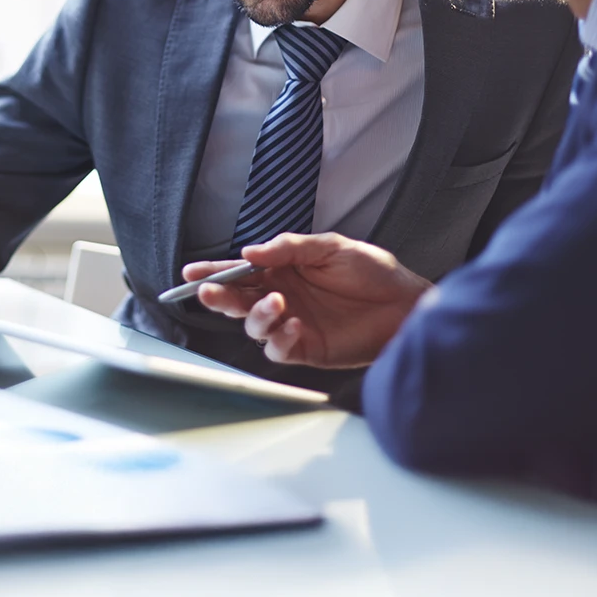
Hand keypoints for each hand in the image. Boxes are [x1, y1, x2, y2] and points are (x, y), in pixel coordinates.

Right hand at [182, 232, 430, 368]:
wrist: (404, 303)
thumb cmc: (372, 270)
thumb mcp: (331, 246)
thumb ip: (290, 248)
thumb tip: (251, 251)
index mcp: (283, 270)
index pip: (241, 271)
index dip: (214, 271)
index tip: (191, 272)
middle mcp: (282, 297)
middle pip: (238, 301)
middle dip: (219, 297)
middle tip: (209, 292)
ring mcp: (292, 323)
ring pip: (254, 327)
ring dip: (256, 316)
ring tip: (277, 304)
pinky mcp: (307, 348)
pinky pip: (279, 349)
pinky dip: (280, 338)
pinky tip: (295, 325)